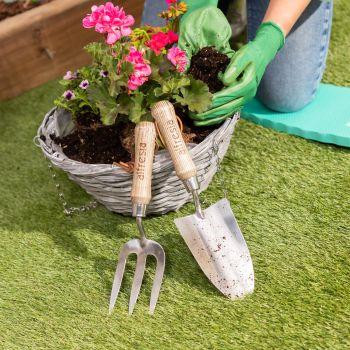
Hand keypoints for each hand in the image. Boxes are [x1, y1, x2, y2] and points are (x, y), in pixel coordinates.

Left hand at [179, 7, 284, 125]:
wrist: (262, 55)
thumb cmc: (249, 54)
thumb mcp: (243, 55)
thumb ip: (235, 67)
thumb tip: (224, 80)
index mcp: (247, 85)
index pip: (226, 95)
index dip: (212, 101)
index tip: (198, 104)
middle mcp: (247, 96)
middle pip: (225, 108)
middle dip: (207, 113)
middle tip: (192, 116)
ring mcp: (244, 101)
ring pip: (225, 114)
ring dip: (210, 119)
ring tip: (196, 122)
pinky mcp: (241, 102)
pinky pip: (227, 113)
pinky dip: (216, 118)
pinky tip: (205, 121)